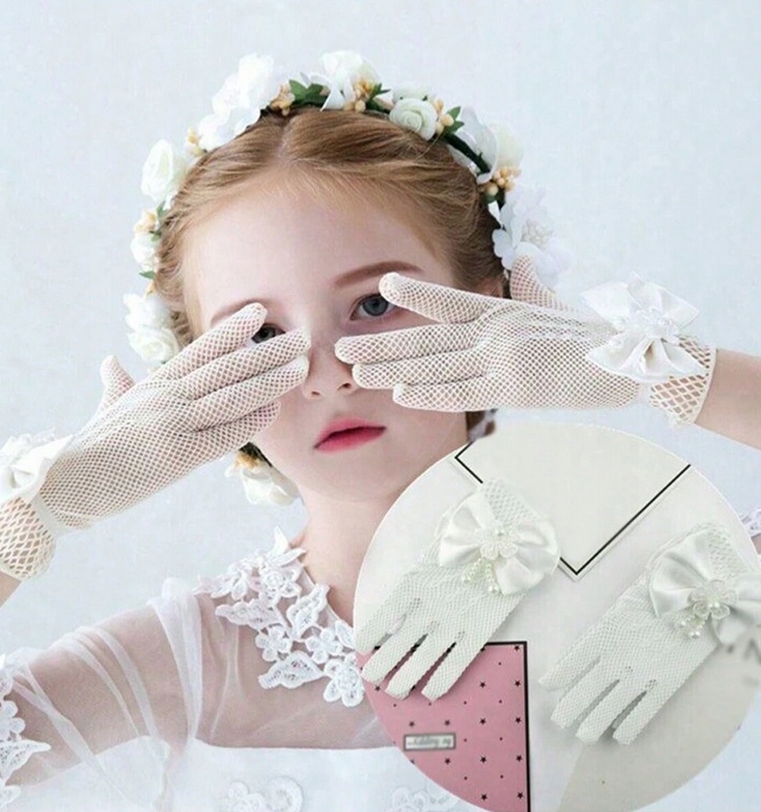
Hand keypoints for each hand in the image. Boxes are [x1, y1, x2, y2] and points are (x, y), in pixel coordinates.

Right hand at [0, 302, 308, 577]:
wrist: (67, 482)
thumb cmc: (91, 446)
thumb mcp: (107, 409)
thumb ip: (117, 385)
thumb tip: (108, 362)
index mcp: (154, 383)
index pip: (202, 348)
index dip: (233, 328)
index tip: (261, 312)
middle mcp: (167, 396)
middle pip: (226, 367)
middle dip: (268, 352)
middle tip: (302, 338)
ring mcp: (173, 424)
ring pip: (231, 396)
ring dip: (269, 382)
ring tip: (300, 369)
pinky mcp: (178, 455)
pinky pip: (223, 435)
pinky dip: (249, 422)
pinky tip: (273, 410)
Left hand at [335, 255, 712, 421]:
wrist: (629, 362)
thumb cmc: (588, 337)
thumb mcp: (553, 306)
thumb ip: (528, 286)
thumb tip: (520, 261)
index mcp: (501, 310)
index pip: (449, 298)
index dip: (415, 291)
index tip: (381, 285)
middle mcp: (495, 330)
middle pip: (427, 336)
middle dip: (381, 341)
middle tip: (341, 345)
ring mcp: (504, 358)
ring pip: (437, 364)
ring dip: (392, 369)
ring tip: (356, 372)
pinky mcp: (515, 388)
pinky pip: (464, 393)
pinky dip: (431, 392)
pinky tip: (402, 393)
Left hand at [355, 480, 558, 699]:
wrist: (505, 535)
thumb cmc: (466, 534)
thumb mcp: (432, 547)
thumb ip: (420, 568)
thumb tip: (406, 590)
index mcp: (414, 580)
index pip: (385, 613)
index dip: (371, 633)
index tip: (360, 646)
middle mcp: (430, 604)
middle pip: (399, 642)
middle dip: (382, 663)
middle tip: (370, 678)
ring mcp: (454, 619)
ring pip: (423, 656)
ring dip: (406, 677)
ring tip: (393, 691)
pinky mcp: (478, 629)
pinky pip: (456, 660)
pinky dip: (442, 678)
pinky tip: (430, 692)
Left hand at [540, 522, 760, 743]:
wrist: (692, 598)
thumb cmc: (651, 595)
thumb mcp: (617, 610)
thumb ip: (603, 633)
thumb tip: (590, 652)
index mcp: (601, 635)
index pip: (571, 662)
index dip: (558, 676)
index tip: (545, 686)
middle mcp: (616, 659)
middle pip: (585, 690)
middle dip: (570, 708)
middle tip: (558, 721)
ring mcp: (640, 675)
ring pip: (609, 707)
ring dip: (593, 723)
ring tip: (581, 735)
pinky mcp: (664, 686)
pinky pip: (642, 713)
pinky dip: (629, 727)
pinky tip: (620, 736)